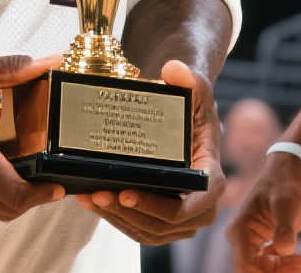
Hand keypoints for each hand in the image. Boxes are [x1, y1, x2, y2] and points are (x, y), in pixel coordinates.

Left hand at [78, 61, 224, 244]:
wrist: (182, 111)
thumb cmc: (191, 100)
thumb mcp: (194, 85)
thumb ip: (190, 77)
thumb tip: (174, 70)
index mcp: (210, 176)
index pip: (194, 205)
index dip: (161, 207)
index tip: (127, 193)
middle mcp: (201, 201)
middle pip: (167, 225)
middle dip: (131, 214)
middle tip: (99, 195)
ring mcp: (181, 213)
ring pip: (150, 231)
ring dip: (118, 219)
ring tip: (90, 198)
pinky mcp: (161, 215)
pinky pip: (140, 227)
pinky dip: (116, 218)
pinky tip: (90, 199)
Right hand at [227, 151, 300, 270]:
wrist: (290, 173)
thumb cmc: (285, 182)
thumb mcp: (286, 202)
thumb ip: (284, 227)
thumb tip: (284, 250)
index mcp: (240, 230)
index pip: (247, 266)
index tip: (299, 269)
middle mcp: (243, 240)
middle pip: (259, 272)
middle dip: (285, 272)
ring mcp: (254, 245)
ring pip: (270, 271)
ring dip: (292, 270)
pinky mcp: (266, 246)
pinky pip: (278, 265)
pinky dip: (295, 264)